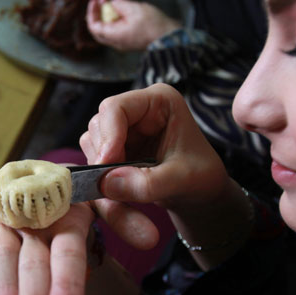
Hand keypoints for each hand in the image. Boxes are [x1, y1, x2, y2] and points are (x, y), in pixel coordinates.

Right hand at [80, 84, 228, 216]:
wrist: (202, 193)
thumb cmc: (201, 178)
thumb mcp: (180, 181)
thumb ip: (147, 183)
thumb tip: (106, 183)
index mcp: (159, 101)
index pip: (116, 107)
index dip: (108, 136)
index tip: (107, 165)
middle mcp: (138, 109)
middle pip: (99, 123)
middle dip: (104, 155)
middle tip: (115, 183)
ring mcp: (125, 128)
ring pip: (93, 141)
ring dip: (100, 167)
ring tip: (123, 188)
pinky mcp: (117, 147)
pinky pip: (95, 158)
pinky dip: (100, 176)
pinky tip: (119, 189)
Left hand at [86, 0, 181, 50]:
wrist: (169, 37)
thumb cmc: (153, 25)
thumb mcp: (134, 9)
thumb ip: (120, 5)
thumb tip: (113, 3)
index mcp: (114, 35)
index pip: (94, 26)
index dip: (91, 13)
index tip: (94, 1)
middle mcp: (116, 42)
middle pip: (100, 28)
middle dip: (100, 12)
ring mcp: (124, 42)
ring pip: (110, 27)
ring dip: (110, 13)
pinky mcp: (132, 39)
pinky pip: (120, 28)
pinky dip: (119, 17)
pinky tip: (125, 6)